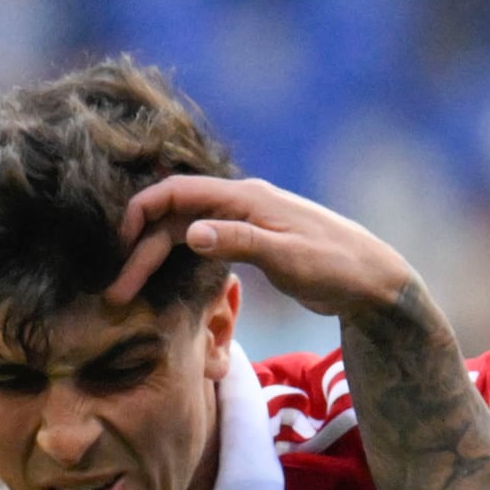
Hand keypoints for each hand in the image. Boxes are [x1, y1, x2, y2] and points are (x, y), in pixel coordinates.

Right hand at [115, 171, 426, 321]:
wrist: (372, 279)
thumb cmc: (336, 265)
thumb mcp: (288, 257)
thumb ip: (240, 242)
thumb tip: (190, 234)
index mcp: (245, 198)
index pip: (178, 192)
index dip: (141, 213)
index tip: (118, 246)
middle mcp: (240, 204)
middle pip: (174, 220)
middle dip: (141, 253)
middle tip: (116, 294)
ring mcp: (244, 223)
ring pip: (184, 236)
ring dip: (154, 262)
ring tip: (129, 296)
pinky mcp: (250, 243)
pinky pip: (201, 247)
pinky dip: (177, 263)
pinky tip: (161, 287)